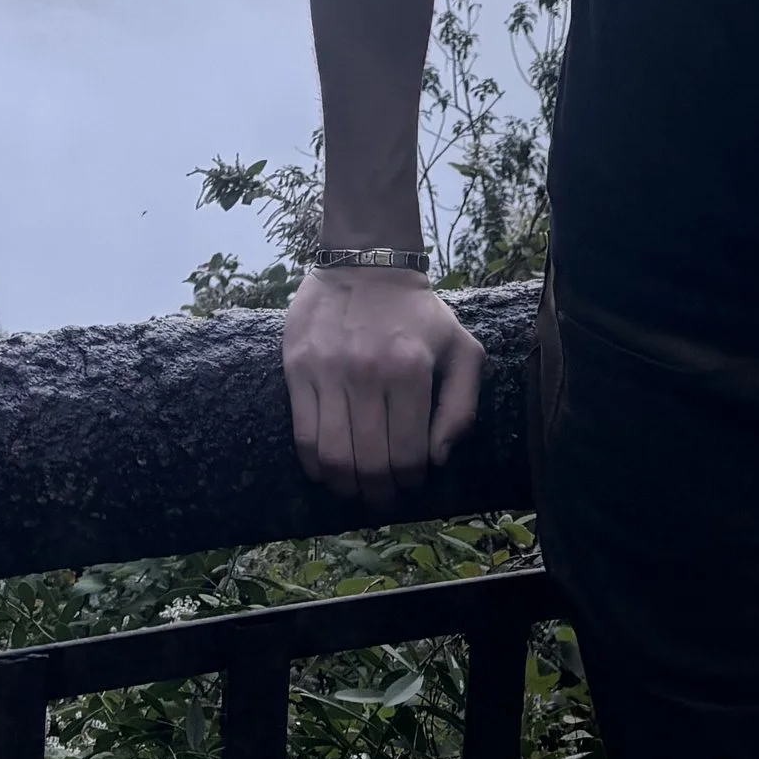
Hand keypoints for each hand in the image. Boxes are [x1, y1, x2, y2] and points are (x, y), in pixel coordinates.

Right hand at [282, 265, 485, 510]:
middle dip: (379, 493)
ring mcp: (327, 371)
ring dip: (346, 486)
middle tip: (383, 496)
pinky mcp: (297, 368)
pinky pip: (302, 435)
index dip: (411, 481)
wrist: (365, 262)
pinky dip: (315, 465)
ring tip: (356, 488)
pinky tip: (327, 469)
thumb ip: (461, 406)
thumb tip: (438, 458)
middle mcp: (367, 373)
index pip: (409, 454)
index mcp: (410, 370)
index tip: (410, 483)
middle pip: (370, 462)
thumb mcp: (461, 348)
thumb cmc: (418, 313)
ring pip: (333, 456)